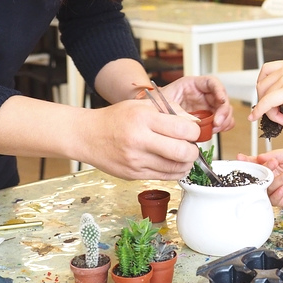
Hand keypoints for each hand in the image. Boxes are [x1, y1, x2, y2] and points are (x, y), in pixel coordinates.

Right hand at [78, 99, 199, 180]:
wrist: (88, 136)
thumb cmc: (116, 118)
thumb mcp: (142, 106)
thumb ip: (170, 111)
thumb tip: (194, 123)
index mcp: (143, 119)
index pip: (182, 129)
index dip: (194, 132)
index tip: (193, 132)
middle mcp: (139, 140)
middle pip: (182, 152)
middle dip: (193, 151)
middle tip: (192, 146)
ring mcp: (136, 160)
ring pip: (175, 168)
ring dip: (186, 163)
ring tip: (183, 154)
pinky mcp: (133, 175)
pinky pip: (164, 177)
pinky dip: (175, 171)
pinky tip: (174, 163)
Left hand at [160, 76, 234, 134]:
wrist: (152, 114)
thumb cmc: (157, 103)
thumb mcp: (164, 102)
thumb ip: (177, 110)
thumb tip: (191, 122)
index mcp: (193, 85)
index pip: (212, 82)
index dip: (219, 90)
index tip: (221, 100)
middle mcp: (203, 95)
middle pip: (222, 98)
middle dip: (223, 111)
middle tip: (217, 122)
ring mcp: (207, 107)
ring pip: (225, 111)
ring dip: (224, 120)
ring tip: (214, 128)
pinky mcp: (208, 118)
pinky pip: (221, 121)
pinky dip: (222, 127)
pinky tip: (215, 130)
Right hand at [236, 149, 282, 206]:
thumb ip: (275, 154)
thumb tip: (260, 156)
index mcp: (264, 166)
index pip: (252, 163)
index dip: (245, 160)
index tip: (240, 157)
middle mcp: (263, 178)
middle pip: (257, 175)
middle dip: (264, 168)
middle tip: (274, 162)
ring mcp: (268, 189)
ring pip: (267, 186)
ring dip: (278, 179)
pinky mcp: (275, 200)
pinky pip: (273, 198)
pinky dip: (277, 193)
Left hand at [247, 60, 282, 126]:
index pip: (266, 70)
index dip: (263, 86)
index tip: (265, 97)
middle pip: (262, 84)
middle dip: (264, 100)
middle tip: (277, 113)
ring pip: (264, 94)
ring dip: (268, 110)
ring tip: (282, 119)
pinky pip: (267, 102)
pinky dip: (259, 110)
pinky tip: (255, 117)